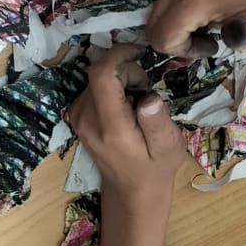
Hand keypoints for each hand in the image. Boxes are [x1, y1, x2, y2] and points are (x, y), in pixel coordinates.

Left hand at [68, 45, 185, 245]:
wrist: (130, 191)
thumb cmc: (154, 168)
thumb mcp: (168, 147)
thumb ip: (157, 122)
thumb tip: (148, 97)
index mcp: (110, 126)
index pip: (101, 75)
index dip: (119, 55)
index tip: (140, 54)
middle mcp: (86, 119)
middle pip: (99, 73)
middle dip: (125, 69)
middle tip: (146, 88)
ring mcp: (78, 118)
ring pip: (96, 78)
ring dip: (119, 78)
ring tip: (137, 99)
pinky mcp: (77, 117)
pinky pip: (92, 87)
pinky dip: (110, 87)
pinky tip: (124, 105)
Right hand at [146, 0, 245, 58]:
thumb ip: (228, 43)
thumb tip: (209, 41)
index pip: (161, 37)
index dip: (182, 51)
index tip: (210, 47)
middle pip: (154, 22)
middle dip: (177, 38)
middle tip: (207, 39)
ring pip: (159, 8)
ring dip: (178, 23)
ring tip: (209, 23)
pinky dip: (180, 5)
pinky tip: (206, 7)